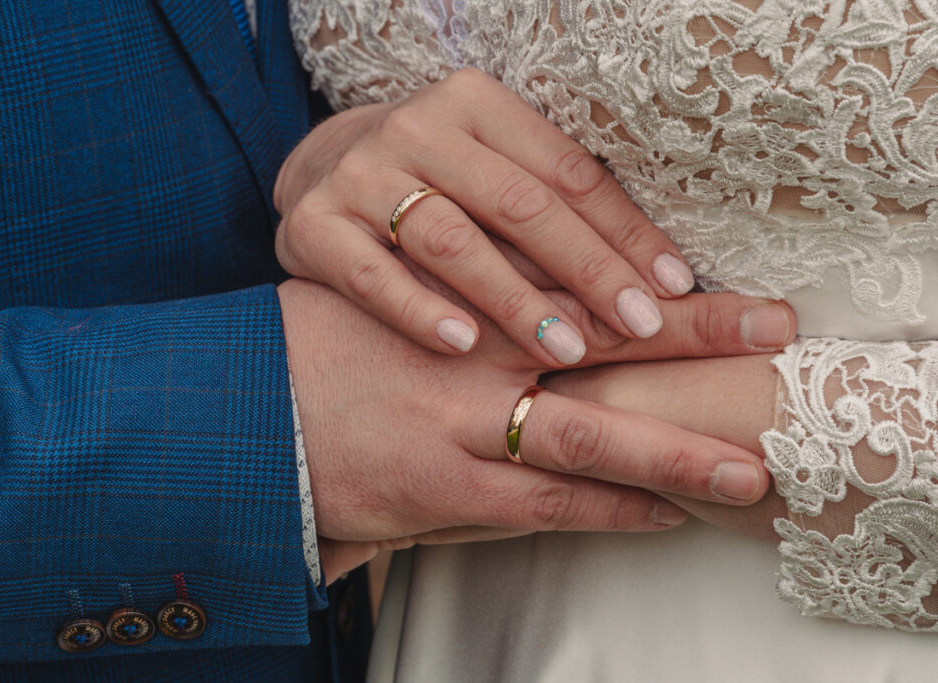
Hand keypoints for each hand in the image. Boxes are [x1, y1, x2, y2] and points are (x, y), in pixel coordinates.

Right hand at [275, 68, 701, 365]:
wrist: (319, 174)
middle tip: (640, 327)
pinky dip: (421, 310)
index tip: (674, 287)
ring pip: (451, 241)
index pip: (566, 170)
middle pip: (517, 204)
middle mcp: (417, 129)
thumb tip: (657, 276)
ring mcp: (359, 176)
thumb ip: (553, 209)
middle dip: (587, 270)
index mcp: (476, 105)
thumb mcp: (492, 174)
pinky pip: (373, 275)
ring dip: (514, 300)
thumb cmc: (436, 186)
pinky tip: (464, 345)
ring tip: (568, 350)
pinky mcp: (314, 227)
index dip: (625, 230)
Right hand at [278, 277, 792, 582]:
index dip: (663, 296)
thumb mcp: (393, 299)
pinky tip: (656, 514)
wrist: (244, 411)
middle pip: (601, 348)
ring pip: (581, 441)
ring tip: (746, 472)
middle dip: (694, 347)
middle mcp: (472, 361)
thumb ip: (463, 295)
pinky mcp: (436, 492)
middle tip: (773, 342)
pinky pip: (536, 507)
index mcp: (464, 305)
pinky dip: (602, 511)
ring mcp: (457, 431)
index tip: (738, 299)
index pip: (584, 288)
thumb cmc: (320, 349)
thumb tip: (536, 291)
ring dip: (668, 456)